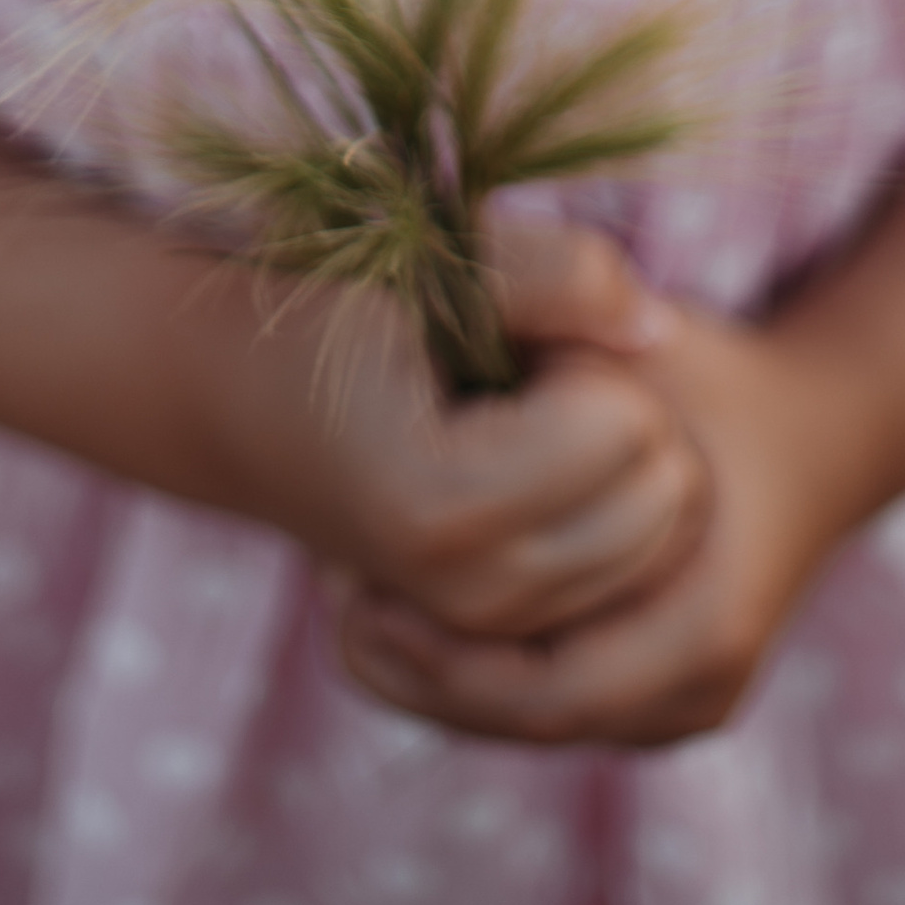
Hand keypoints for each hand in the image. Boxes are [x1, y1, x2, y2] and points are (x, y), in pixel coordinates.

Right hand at [218, 217, 710, 645]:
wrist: (240, 403)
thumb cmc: (339, 314)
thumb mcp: (432, 266)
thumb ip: (553, 274)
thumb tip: (659, 334)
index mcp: (437, 509)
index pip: (625, 425)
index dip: (580, 356)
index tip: (502, 345)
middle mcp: (470, 597)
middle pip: (662, 492)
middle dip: (614, 414)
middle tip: (517, 386)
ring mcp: (491, 632)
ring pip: (664, 537)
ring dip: (614, 464)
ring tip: (516, 427)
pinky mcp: (508, 639)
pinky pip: (640, 569)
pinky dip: (612, 510)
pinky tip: (530, 475)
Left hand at [329, 298, 879, 748]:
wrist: (812, 431)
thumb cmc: (711, 378)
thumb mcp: (640, 347)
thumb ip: (563, 353)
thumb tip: (450, 384)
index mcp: (710, 618)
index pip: (543, 690)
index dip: (439, 649)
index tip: (353, 581)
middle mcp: (702, 688)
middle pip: (522, 718)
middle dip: (421, 665)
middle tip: (335, 594)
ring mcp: (682, 707)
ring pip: (526, 722)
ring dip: (437, 673)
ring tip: (348, 600)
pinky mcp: (655, 701)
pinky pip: (546, 704)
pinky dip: (473, 668)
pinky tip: (400, 607)